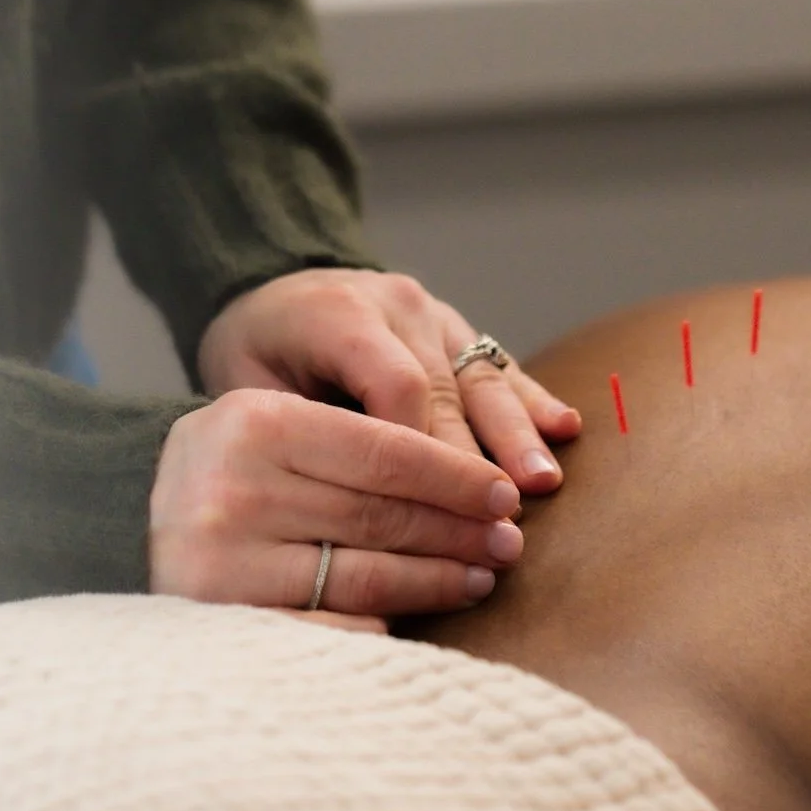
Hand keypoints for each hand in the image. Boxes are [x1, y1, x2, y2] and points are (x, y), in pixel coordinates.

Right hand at [149, 387, 527, 624]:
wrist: (125, 512)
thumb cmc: (232, 466)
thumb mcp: (278, 423)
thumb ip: (356, 440)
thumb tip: (476, 486)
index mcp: (259, 424)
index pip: (386, 452)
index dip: (457, 477)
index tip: (506, 495)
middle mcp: (239, 489)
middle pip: (383, 516)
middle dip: (458, 532)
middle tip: (510, 543)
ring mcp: (228, 560)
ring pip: (365, 574)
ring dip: (436, 580)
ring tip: (479, 578)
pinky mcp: (223, 617)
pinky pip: (327, 626)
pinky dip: (379, 623)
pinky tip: (413, 618)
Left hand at [197, 268, 580, 494]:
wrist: (267, 291)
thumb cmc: (252, 356)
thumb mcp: (245, 388)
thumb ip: (295, 432)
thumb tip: (340, 505)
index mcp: (337, 314)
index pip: (395, 385)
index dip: (416, 451)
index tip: (429, 510)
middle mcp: (393, 305)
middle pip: (446, 389)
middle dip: (474, 461)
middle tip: (500, 519)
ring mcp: (430, 312)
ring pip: (480, 377)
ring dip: (515, 435)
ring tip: (542, 482)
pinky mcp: (453, 325)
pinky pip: (496, 363)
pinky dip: (529, 398)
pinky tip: (565, 428)